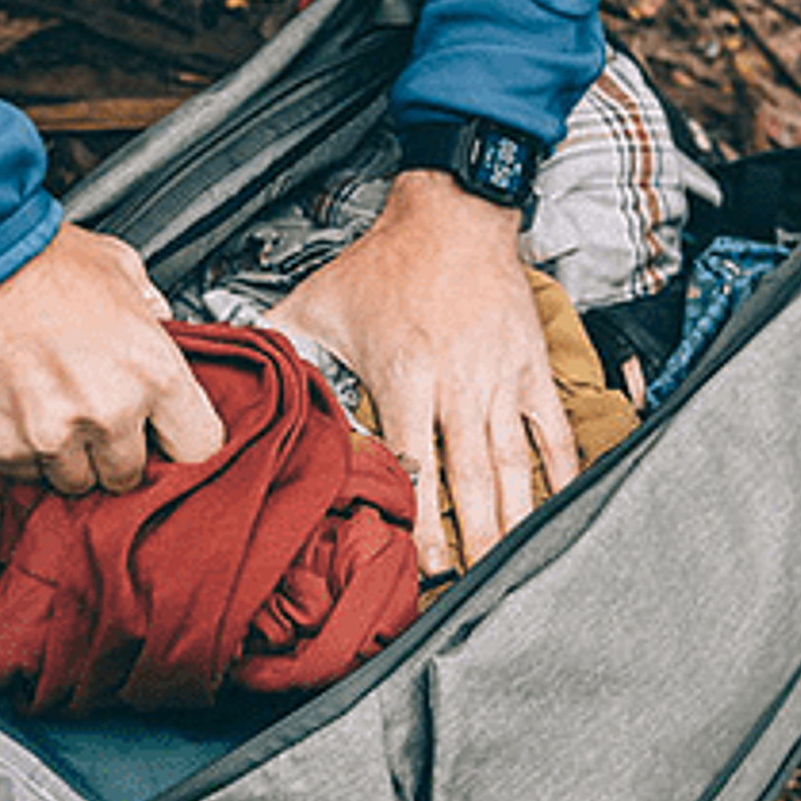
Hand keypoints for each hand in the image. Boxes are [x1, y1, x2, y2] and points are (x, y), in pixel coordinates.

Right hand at [0, 222, 223, 491]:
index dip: (181, 441)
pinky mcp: (4, 444)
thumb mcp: (121, 269)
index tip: (168, 436)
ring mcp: (54, 433)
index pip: (198, 447)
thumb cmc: (39, 258)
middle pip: (133, 475)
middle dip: (118, 450)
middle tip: (98, 413)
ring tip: (55, 408)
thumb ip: (152, 309)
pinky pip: (27, 473)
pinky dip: (25, 451)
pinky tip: (22, 410)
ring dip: (70, 455)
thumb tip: (162, 323)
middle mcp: (109, 410)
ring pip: (78, 482)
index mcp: (153, 371)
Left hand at [270, 171, 578, 575]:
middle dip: (472, 540)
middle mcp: (456, 386)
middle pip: (469, 481)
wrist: (453, 214)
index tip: (418, 564)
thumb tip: (236, 368)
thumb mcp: (318, 301)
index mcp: (404, 378)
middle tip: (471, 586)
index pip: (413, 466)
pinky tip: (563, 503)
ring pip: (513, 466)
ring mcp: (499, 380)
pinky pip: (551, 430)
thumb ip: (277, 340)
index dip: (418, 520)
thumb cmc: (386, 261)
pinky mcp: (530, 369)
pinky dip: (562, 469)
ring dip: (515, 519)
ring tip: (513, 562)